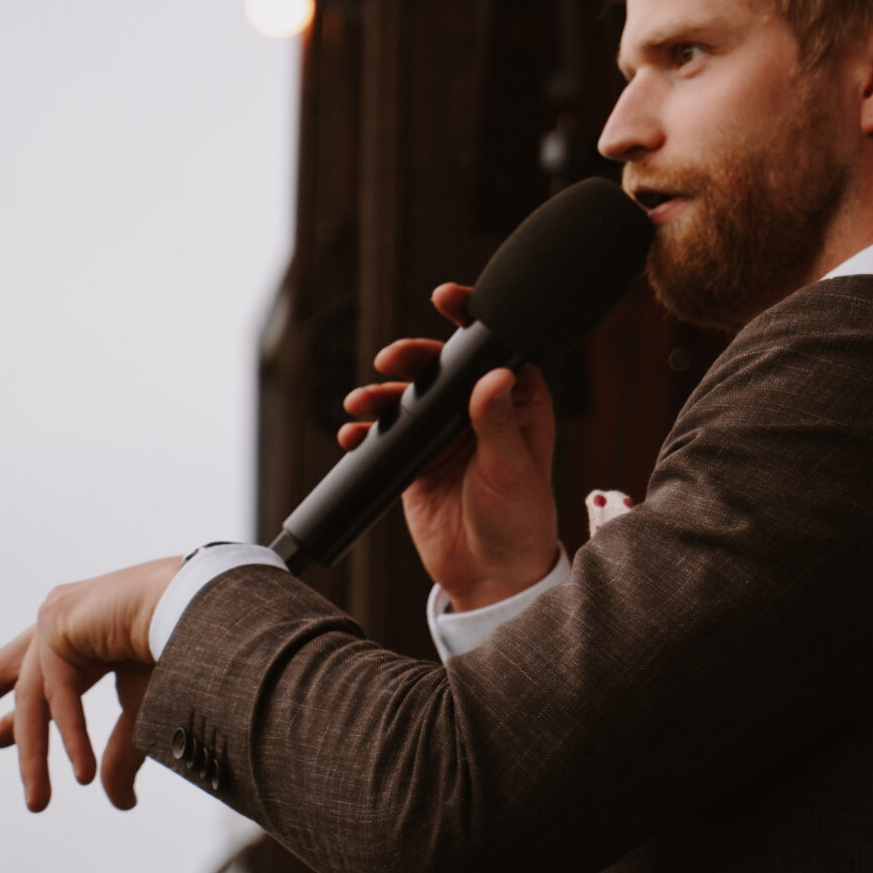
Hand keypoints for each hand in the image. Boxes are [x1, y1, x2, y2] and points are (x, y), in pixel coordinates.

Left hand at [0, 555, 181, 811]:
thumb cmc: (189, 646)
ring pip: (32, 699)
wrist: (210, 603)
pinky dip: (70, 735)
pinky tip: (80, 774)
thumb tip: (117, 804)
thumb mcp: (145, 711)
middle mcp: (68, 621)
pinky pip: (56, 693)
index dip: (15, 717)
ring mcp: (59, 616)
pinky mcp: (57, 620)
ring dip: (32, 754)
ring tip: (37, 803)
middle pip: (2, 670)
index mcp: (91, 634)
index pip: (41, 680)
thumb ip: (119, 755)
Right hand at [343, 282, 560, 609]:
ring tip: (362, 402)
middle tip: (390, 360)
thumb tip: (494, 375)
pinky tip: (352, 434)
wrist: (490, 574)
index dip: (472, 318)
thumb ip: (499, 423)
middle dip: (412, 356)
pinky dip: (365, 430)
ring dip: (381, 393)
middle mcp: (479, 410)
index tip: (447, 298)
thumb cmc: (519, 521)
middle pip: (441, 366)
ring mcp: (444, 433)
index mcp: (516, 401)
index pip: (495, 347)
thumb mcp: (511, 469)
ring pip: (408, 396)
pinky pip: (385, 434)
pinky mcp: (415, 459)